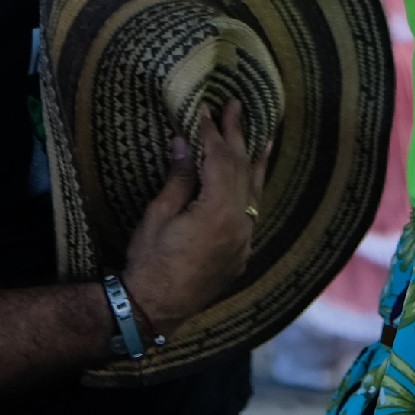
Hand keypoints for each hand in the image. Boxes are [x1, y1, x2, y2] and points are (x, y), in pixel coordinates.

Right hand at [120, 97, 263, 333]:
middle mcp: (239, 224)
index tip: (206, 108)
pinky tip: (255, 180)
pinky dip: (254, 190)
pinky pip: (253, 212)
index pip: (219, 159)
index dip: (212, 131)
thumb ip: (179, 177)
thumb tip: (185, 141)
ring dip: (256, 160)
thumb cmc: (150, 261)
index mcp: (218, 211)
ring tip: (264, 135)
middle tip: (236, 105)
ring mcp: (244, 240)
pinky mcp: (241, 253)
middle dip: (238, 135)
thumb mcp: (159, 214)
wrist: (154, 309)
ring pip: (255, 191)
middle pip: (241, 169)